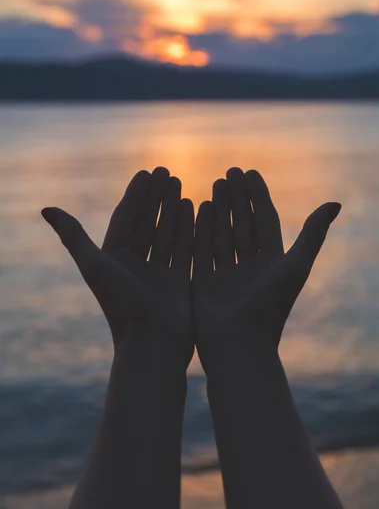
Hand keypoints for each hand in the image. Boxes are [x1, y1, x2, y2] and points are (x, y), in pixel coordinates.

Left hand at [42, 167, 193, 364]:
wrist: (153, 345)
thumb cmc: (122, 305)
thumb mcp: (95, 266)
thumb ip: (73, 236)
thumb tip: (46, 208)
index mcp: (114, 260)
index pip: (125, 219)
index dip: (135, 195)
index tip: (146, 172)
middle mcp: (136, 265)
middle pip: (147, 222)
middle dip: (156, 197)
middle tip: (167, 171)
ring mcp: (159, 273)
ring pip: (167, 233)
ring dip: (173, 209)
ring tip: (181, 185)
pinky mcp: (179, 282)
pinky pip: (185, 248)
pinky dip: (190, 228)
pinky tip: (196, 208)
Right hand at [193, 167, 340, 369]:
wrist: (238, 345)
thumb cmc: (270, 306)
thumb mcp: (296, 264)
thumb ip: (313, 233)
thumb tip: (336, 202)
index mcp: (273, 263)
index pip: (266, 221)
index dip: (259, 196)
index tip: (250, 172)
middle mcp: (250, 267)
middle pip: (243, 224)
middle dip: (237, 198)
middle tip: (229, 172)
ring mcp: (226, 274)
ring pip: (222, 233)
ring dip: (219, 208)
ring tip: (215, 184)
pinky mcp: (204, 283)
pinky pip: (202, 249)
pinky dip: (200, 228)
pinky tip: (197, 206)